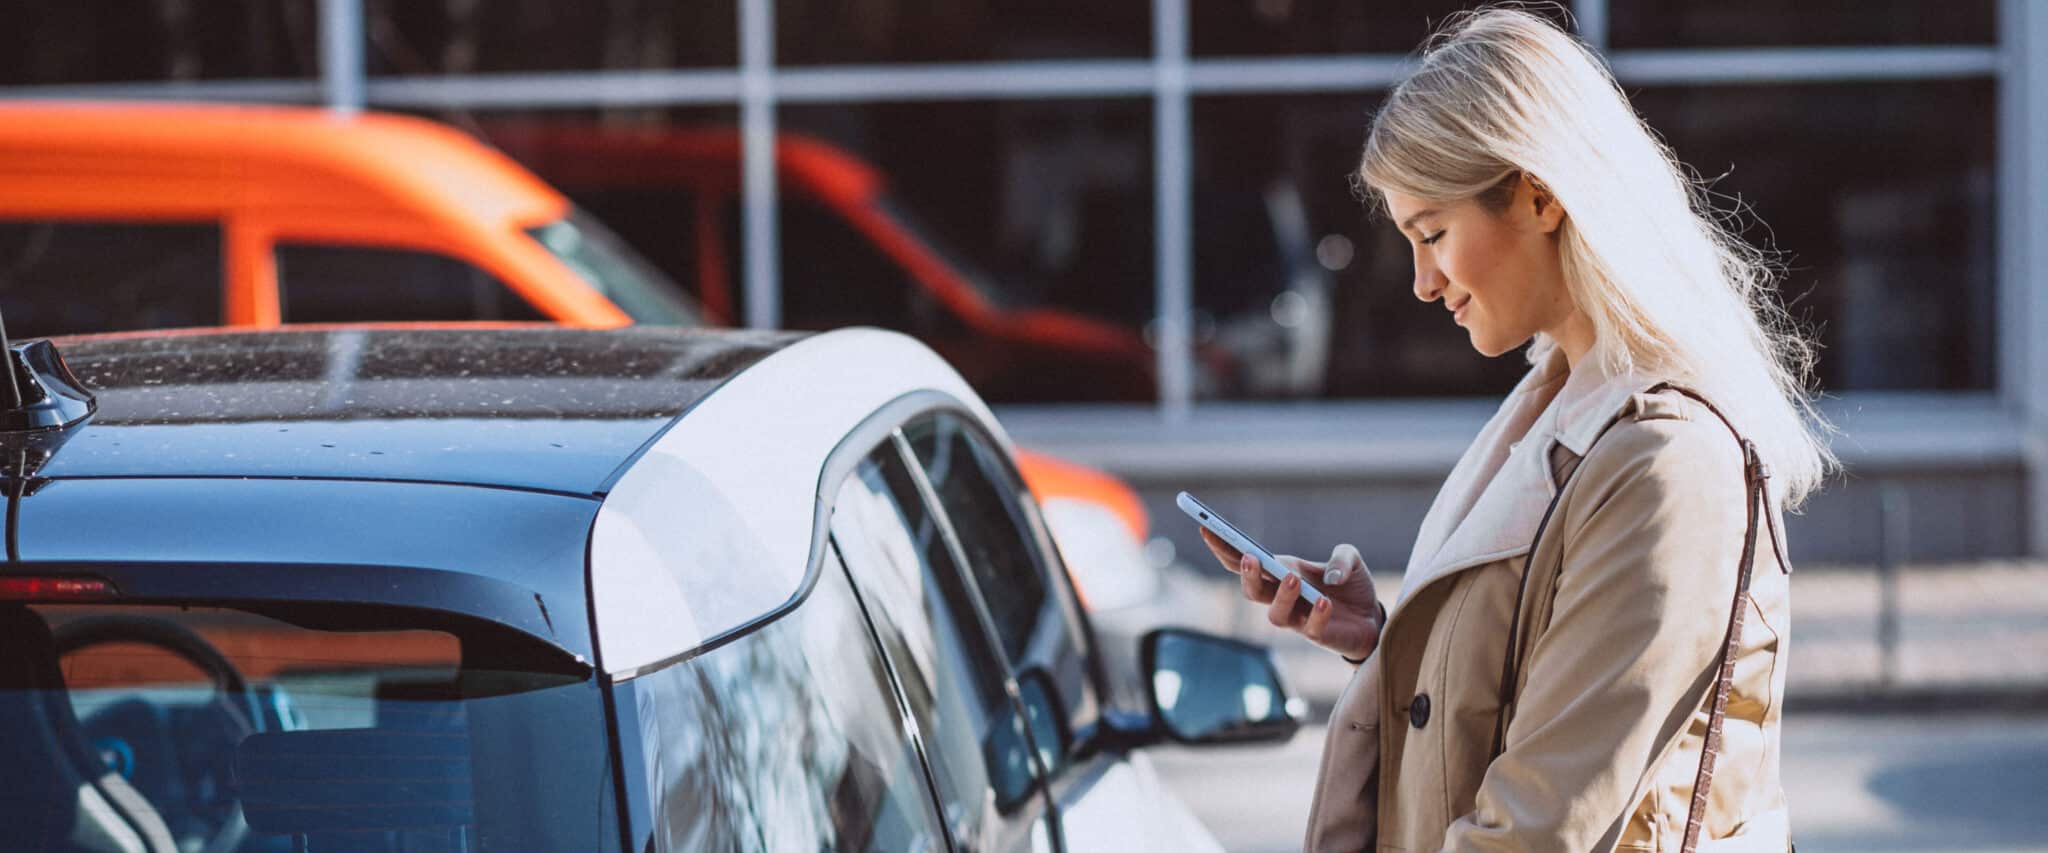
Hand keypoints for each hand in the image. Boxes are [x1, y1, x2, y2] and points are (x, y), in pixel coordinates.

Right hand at [1199, 529, 1382, 660]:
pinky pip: (1311, 628)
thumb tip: (1331, 578)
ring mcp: (1298, 618)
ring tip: (1293, 578)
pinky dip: (1316, 614)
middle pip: (1252, 590)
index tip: (1206, 529)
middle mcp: (1282, 596)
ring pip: (1275, 614)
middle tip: (1250, 557)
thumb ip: (1343, 557)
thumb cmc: (1351, 586)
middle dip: (1247, 575)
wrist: (1373, 618)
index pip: (1244, 561)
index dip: (1223, 547)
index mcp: (1281, 571)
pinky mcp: (1318, 635)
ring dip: (1281, 595)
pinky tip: (1325, 601)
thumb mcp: (1351, 559)